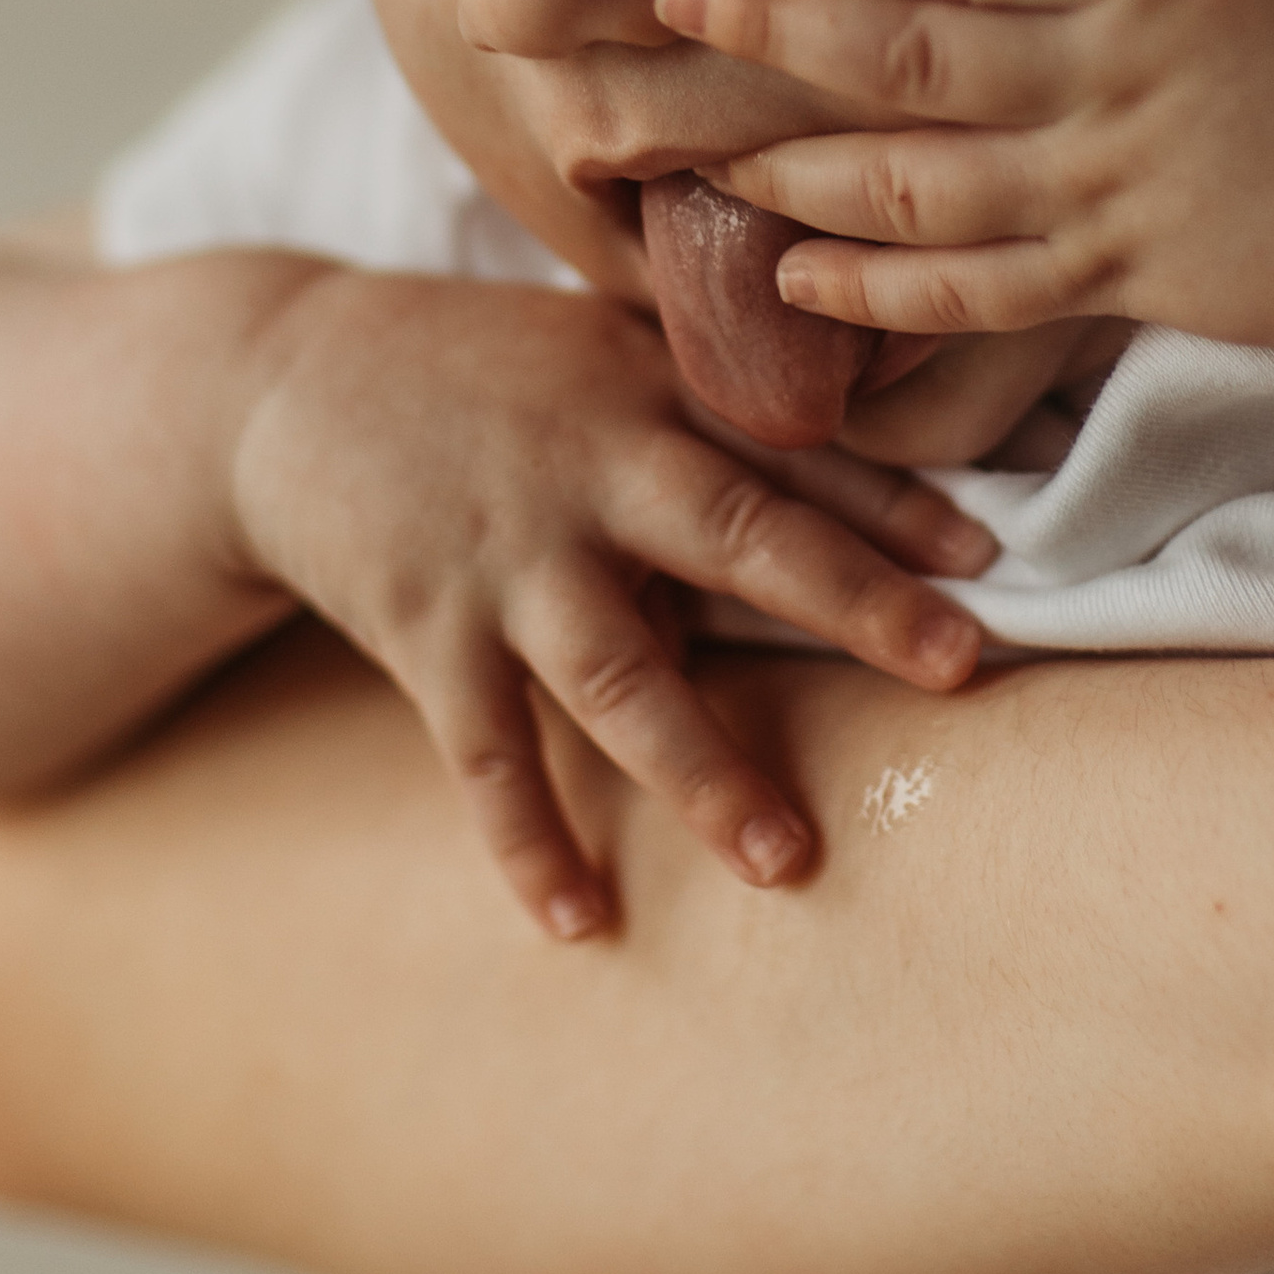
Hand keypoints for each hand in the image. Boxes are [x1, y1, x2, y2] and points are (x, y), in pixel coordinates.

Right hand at [226, 275, 990, 937]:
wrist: (277, 377)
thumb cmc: (483, 368)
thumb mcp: (604, 349)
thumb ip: (720, 403)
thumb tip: (885, 459)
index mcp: (650, 394)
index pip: (796, 451)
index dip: (899, 503)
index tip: (996, 559)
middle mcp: (590, 471)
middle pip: (742, 538)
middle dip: (855, 603)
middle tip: (962, 669)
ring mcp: (506, 558)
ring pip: (620, 677)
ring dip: (705, 771)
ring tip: (788, 861)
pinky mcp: (425, 630)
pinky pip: (487, 757)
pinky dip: (530, 843)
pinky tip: (581, 923)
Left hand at [656, 0, 1273, 365]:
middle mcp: (1101, 75)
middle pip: (906, 51)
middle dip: (774, 30)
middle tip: (668, 6)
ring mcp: (1099, 187)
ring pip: (909, 179)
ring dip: (790, 164)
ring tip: (695, 153)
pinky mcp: (1115, 281)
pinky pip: (969, 293)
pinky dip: (874, 290)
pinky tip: (791, 278)